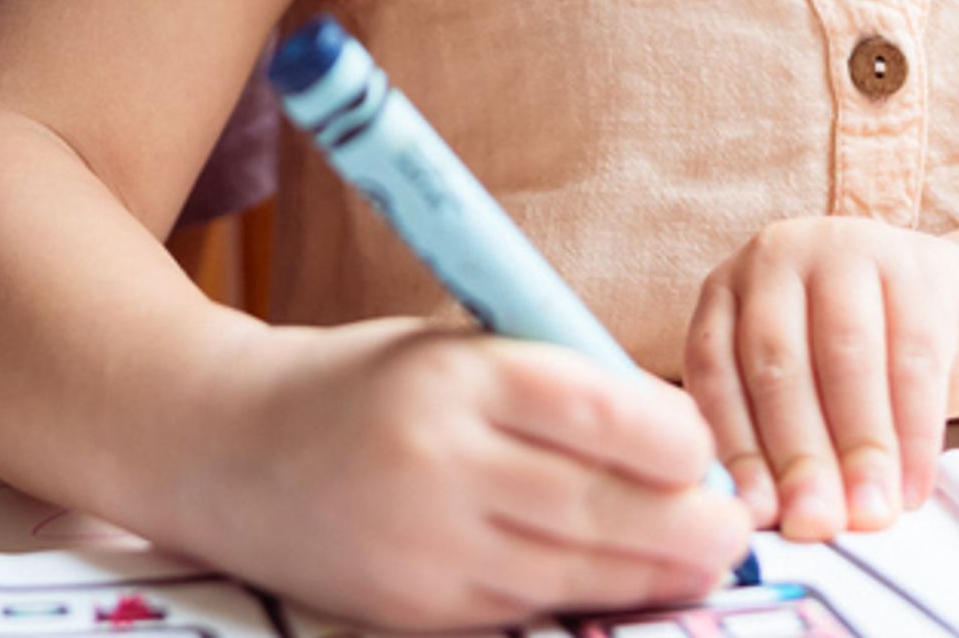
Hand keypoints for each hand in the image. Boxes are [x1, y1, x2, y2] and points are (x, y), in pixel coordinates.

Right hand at [186, 317, 752, 629]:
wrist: (226, 447)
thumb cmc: (365, 382)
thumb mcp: (451, 346)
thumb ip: (550, 385)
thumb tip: (674, 444)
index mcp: (455, 376)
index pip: (601, 411)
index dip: (676, 439)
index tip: (700, 447)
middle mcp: (440, 465)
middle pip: (604, 510)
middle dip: (687, 527)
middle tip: (732, 529)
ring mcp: (425, 550)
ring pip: (577, 576)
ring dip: (652, 576)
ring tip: (695, 561)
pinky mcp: (414, 612)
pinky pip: (525, 612)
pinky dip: (581, 599)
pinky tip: (618, 586)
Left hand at [684, 220, 958, 539]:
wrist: (952, 308)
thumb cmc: (857, 361)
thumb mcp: (796, 384)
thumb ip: (769, 434)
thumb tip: (762, 516)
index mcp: (729, 288)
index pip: (716, 371)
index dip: (735, 449)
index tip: (757, 515)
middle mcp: (778, 255)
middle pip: (778, 366)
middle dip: (798, 457)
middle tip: (815, 524)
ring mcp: (850, 251)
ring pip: (846, 361)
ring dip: (859, 451)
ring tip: (870, 515)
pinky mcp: (920, 270)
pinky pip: (915, 360)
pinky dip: (914, 434)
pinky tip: (913, 486)